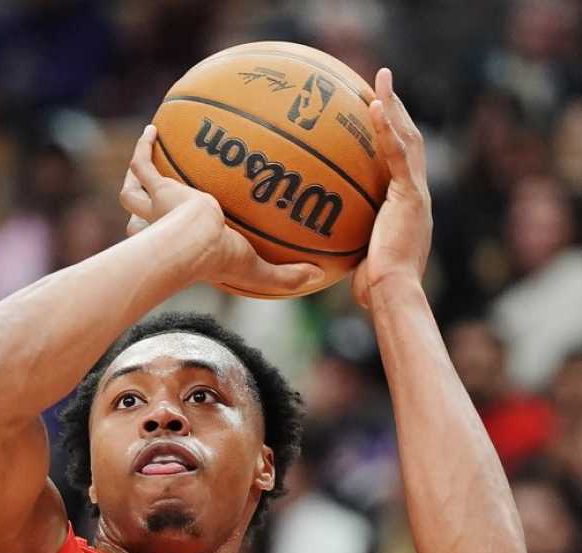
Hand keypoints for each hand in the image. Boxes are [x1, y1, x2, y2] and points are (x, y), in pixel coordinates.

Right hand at [119, 124, 322, 295]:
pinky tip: (152, 130)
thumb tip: (319, 277)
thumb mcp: (258, 271)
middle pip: (139, 217)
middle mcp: (160, 226)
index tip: (176, 227)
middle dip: (141, 205)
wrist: (194, 242)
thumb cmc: (219, 260)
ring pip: (132, 191)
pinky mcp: (159, 188)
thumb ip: (286, 275)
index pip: (166, 241)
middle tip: (151, 190)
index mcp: (179, 244)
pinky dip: (143, 149)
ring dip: (134, 173)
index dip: (164, 236)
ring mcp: (157, 206)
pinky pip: (144, 166)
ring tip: (148, 149)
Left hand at [351, 68, 430, 308]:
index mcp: (406, 204)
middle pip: (408, 139)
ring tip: (380, 80)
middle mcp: (415, 193)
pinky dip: (387, 129)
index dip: (391, 134)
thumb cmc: (373, 288)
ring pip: (407, 138)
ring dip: (394, 106)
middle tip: (380, 82)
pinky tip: (375, 106)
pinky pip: (398, 155)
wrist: (392, 293)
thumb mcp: (356, 258)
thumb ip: (344, 244)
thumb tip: (315, 248)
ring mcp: (415, 192)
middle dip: (396, 109)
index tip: (376, 112)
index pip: (401, 159)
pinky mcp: (411, 196)